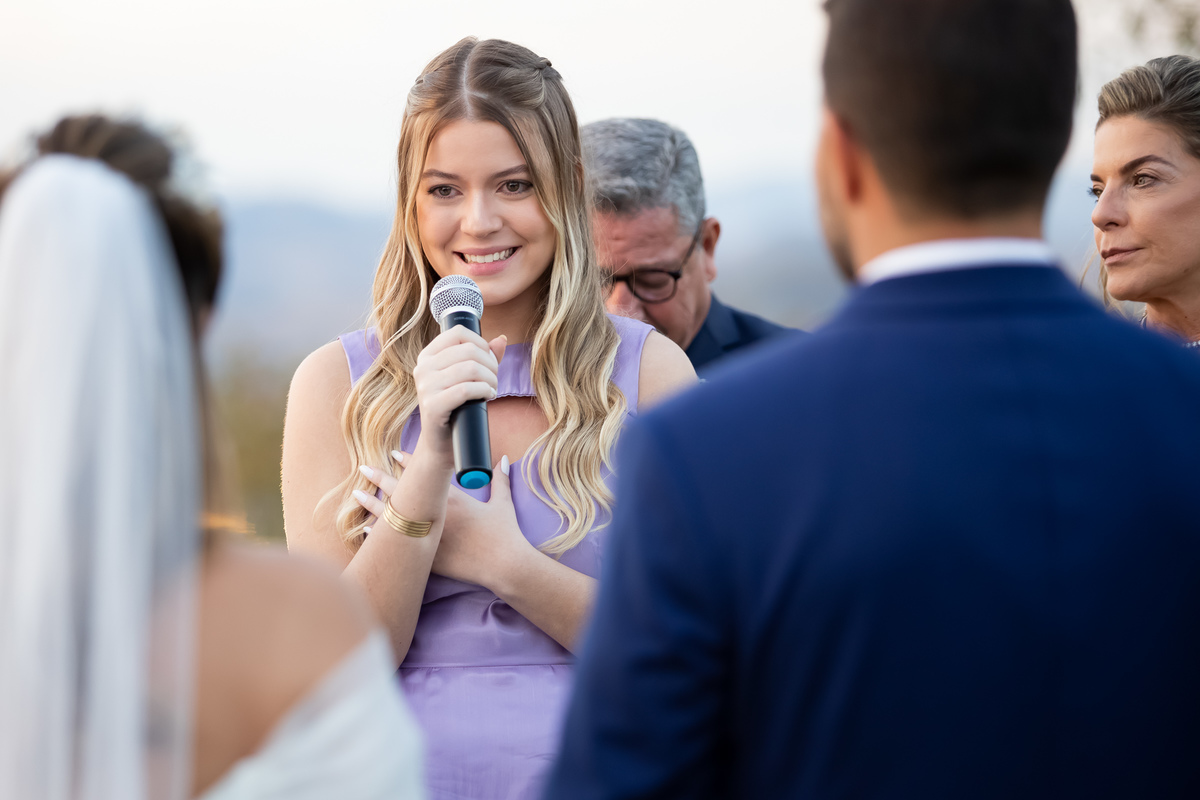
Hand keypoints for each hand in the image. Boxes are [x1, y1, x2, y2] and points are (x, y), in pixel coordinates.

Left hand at [353, 451, 533, 591]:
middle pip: (403, 491)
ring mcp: (429, 534)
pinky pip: (397, 542)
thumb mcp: (503, 503)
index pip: (425, 473)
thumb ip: (501, 480)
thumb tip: (504, 459)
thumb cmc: (504, 533)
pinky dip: (380, 536)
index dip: (409, 461)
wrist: (503, 563)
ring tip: (356, 495)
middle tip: (364, 468)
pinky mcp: (427, 555)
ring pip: (395, 516)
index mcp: (452, 497)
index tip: (394, 453)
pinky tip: (366, 529)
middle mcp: (436, 512)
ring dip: (374, 504)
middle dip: (382, 478)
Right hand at [412, 326, 506, 463]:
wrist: (442, 444)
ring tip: (492, 389)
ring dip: (490, 379)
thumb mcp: (467, 378)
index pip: (458, 333)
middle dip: (490, 364)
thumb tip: (502, 339)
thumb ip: (483, 356)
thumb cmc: (457, 408)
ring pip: (470, 368)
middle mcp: (423, 368)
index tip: (489, 360)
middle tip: (494, 380)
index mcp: (428, 356)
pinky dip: (484, 391)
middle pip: (469, 351)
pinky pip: (466, 389)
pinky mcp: (432, 406)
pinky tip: (488, 396)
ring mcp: (425, 387)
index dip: (481, 343)